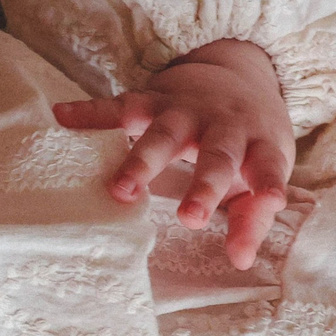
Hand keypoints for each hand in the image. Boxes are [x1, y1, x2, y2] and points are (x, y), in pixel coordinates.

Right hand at [51, 39, 293, 269]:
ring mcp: (186, 111)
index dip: (270, 184)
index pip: (267, 167)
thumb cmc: (250, 140)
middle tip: (189, 218)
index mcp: (259, 143)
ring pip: (164, 134)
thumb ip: (253, 217)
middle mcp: (224, 124)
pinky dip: (90, 113)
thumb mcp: (264, 170)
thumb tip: (239, 261)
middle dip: (203, 185)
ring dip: (141, 160)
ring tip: (120, 189)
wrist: (237, 74)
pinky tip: (63, 117)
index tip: (273, 200)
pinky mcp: (152, 100)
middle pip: (216, 154)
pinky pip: (118, 107)